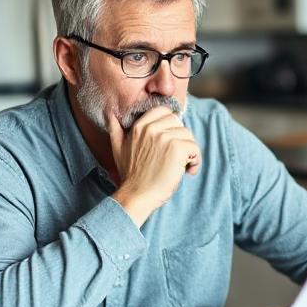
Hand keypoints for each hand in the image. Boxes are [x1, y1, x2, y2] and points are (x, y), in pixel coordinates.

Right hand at [108, 106, 201, 226]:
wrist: (136, 195)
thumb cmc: (129, 175)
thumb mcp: (117, 148)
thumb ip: (115, 128)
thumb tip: (110, 113)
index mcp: (140, 126)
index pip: (164, 112)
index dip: (171, 125)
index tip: (171, 141)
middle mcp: (152, 128)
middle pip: (179, 123)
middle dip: (181, 139)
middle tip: (177, 157)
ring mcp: (165, 138)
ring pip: (189, 136)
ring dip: (190, 152)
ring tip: (182, 166)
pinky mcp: (177, 149)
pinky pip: (195, 148)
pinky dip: (196, 161)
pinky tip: (188, 171)